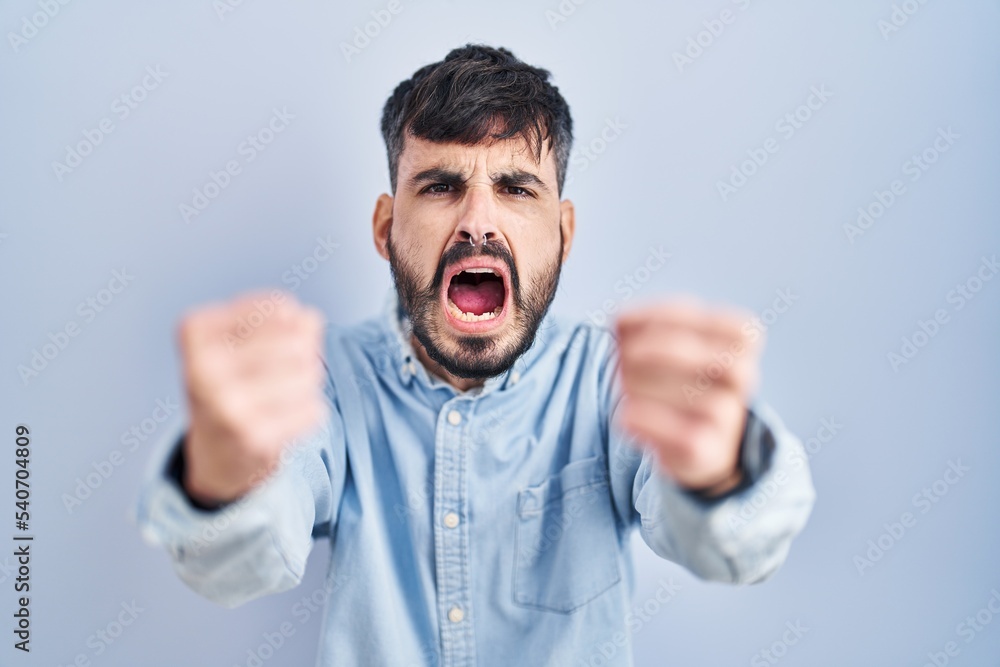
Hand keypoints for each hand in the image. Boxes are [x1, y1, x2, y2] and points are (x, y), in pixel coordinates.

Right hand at [177, 291, 327, 504]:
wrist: (215, 456)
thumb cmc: (230, 384)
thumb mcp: (236, 340)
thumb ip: (277, 319)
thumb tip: (308, 319)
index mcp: (195, 333)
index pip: (279, 307)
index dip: (292, 318)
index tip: (272, 335)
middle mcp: (202, 369)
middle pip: (298, 342)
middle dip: (304, 352)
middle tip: (284, 368)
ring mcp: (227, 407)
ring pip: (309, 373)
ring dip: (308, 380)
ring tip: (284, 392)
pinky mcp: (254, 439)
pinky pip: (314, 409)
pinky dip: (310, 410)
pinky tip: (285, 418)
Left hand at [615, 297, 763, 496]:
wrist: (701, 444)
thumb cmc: (676, 379)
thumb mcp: (666, 342)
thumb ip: (642, 324)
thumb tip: (620, 324)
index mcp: (739, 340)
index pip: (701, 316)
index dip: (656, 318)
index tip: (621, 324)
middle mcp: (742, 376)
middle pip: (695, 354)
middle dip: (649, 352)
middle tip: (621, 356)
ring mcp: (729, 416)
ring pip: (693, 396)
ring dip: (642, 386)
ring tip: (623, 386)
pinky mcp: (709, 451)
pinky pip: (684, 436)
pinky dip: (648, 421)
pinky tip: (626, 415)